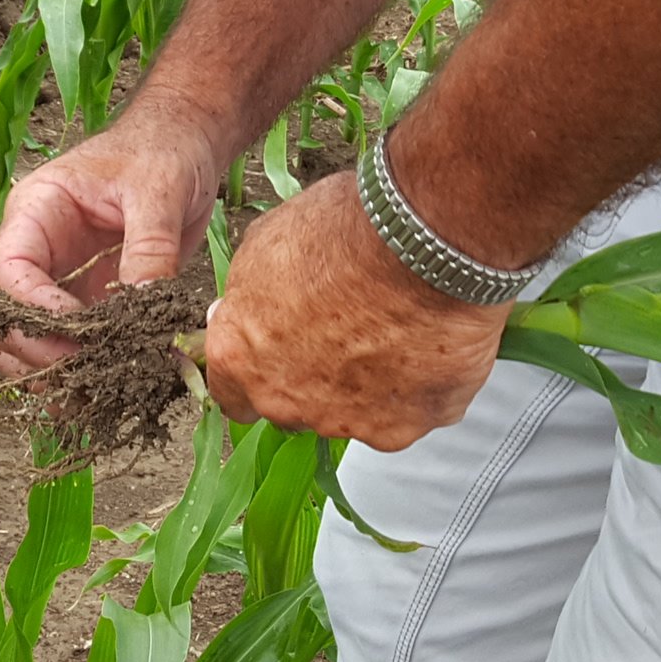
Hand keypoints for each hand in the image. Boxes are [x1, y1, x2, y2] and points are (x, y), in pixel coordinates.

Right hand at [0, 93, 233, 375]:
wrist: (189, 142)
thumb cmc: (164, 149)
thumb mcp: (157, 191)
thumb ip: (148, 250)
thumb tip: (141, 310)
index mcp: (36, 211)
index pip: (7, 272)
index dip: (32, 312)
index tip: (76, 335)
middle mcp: (40, 249)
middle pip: (10, 317)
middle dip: (40, 351)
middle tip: (87, 376)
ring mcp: (64, 278)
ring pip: (35, 339)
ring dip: (57, 372)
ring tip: (95, 395)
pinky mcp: (93, 299)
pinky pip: (77, 344)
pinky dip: (89, 370)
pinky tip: (114, 391)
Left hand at [204, 173, 511, 450]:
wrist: (419, 244)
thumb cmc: (342, 233)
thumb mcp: (266, 245)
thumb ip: (250, 295)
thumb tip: (244, 307)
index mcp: (241, 359)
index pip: (230, 392)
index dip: (256, 365)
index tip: (277, 343)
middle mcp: (287, 404)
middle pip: (292, 406)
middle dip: (311, 375)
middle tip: (346, 326)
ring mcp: (348, 423)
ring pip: (353, 412)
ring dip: (367, 381)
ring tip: (396, 327)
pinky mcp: (404, 428)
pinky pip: (407, 412)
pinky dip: (417, 386)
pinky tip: (430, 342)